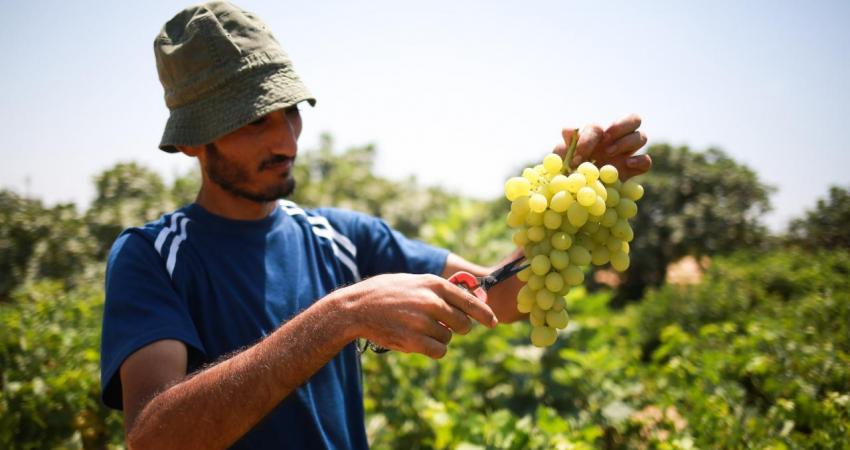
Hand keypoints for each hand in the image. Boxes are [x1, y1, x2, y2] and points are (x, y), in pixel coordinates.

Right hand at [345, 273, 497, 358]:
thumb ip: (439, 290)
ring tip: (418, 329)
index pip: (469, 300)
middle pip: (463, 323)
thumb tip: (466, 303)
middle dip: (457, 328)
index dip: (484, 314)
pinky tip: (419, 342)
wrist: (356, 307)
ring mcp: (422, 322)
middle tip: (442, 326)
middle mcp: (431, 302)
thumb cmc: (386, 293)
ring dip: (438, 338)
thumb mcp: (414, 281)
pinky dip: (433, 350)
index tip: (493, 323)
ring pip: (448, 338)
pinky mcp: (413, 341)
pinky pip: (439, 351)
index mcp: (433, 284)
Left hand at [553, 113, 651, 179]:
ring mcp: (626, 154)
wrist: (579, 196)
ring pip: (641, 136)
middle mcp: (614, 140)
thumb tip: (568, 131)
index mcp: (594, 136)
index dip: (589, 138)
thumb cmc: (568, 175)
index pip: (596, 128)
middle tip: (607, 141)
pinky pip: (645, 161)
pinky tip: (626, 165)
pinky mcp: (633, 170)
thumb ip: (563, 147)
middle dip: (621, 126)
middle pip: (633, 119)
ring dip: (626, 143)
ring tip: (610, 155)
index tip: (580, 154)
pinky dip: (639, 161)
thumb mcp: (560, 163)